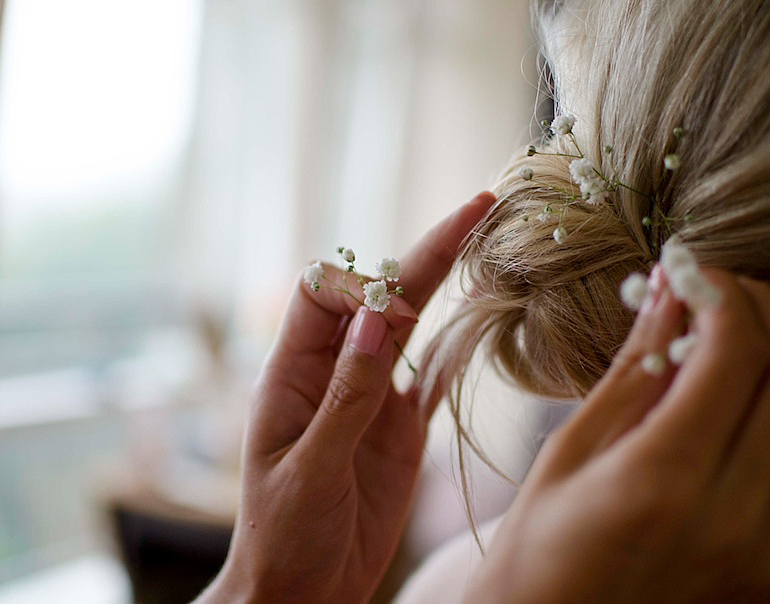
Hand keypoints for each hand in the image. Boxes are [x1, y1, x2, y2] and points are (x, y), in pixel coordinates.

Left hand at [198, 192, 496, 603]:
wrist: (300, 592)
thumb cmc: (282, 535)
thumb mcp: (311, 468)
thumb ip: (345, 394)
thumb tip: (373, 317)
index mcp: (292, 374)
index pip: (322, 292)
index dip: (360, 284)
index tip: (392, 310)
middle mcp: (334, 373)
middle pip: (378, 296)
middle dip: (422, 254)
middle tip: (476, 205)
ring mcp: (371, 398)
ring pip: (409, 326)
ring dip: (444, 284)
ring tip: (486, 235)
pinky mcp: (400, 428)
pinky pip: (433, 374)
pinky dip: (459, 343)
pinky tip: (487, 309)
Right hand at [463, 269, 769, 602]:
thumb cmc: (534, 552)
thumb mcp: (569, 451)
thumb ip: (632, 371)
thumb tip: (666, 295)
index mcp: (665, 480)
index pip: (735, 352)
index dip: (719, 292)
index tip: (687, 268)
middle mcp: (734, 512)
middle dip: (764, 309)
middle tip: (710, 288)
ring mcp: (760, 539)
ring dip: (768, 352)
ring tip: (703, 332)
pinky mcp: (765, 552)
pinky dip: (761, 401)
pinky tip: (711, 388)